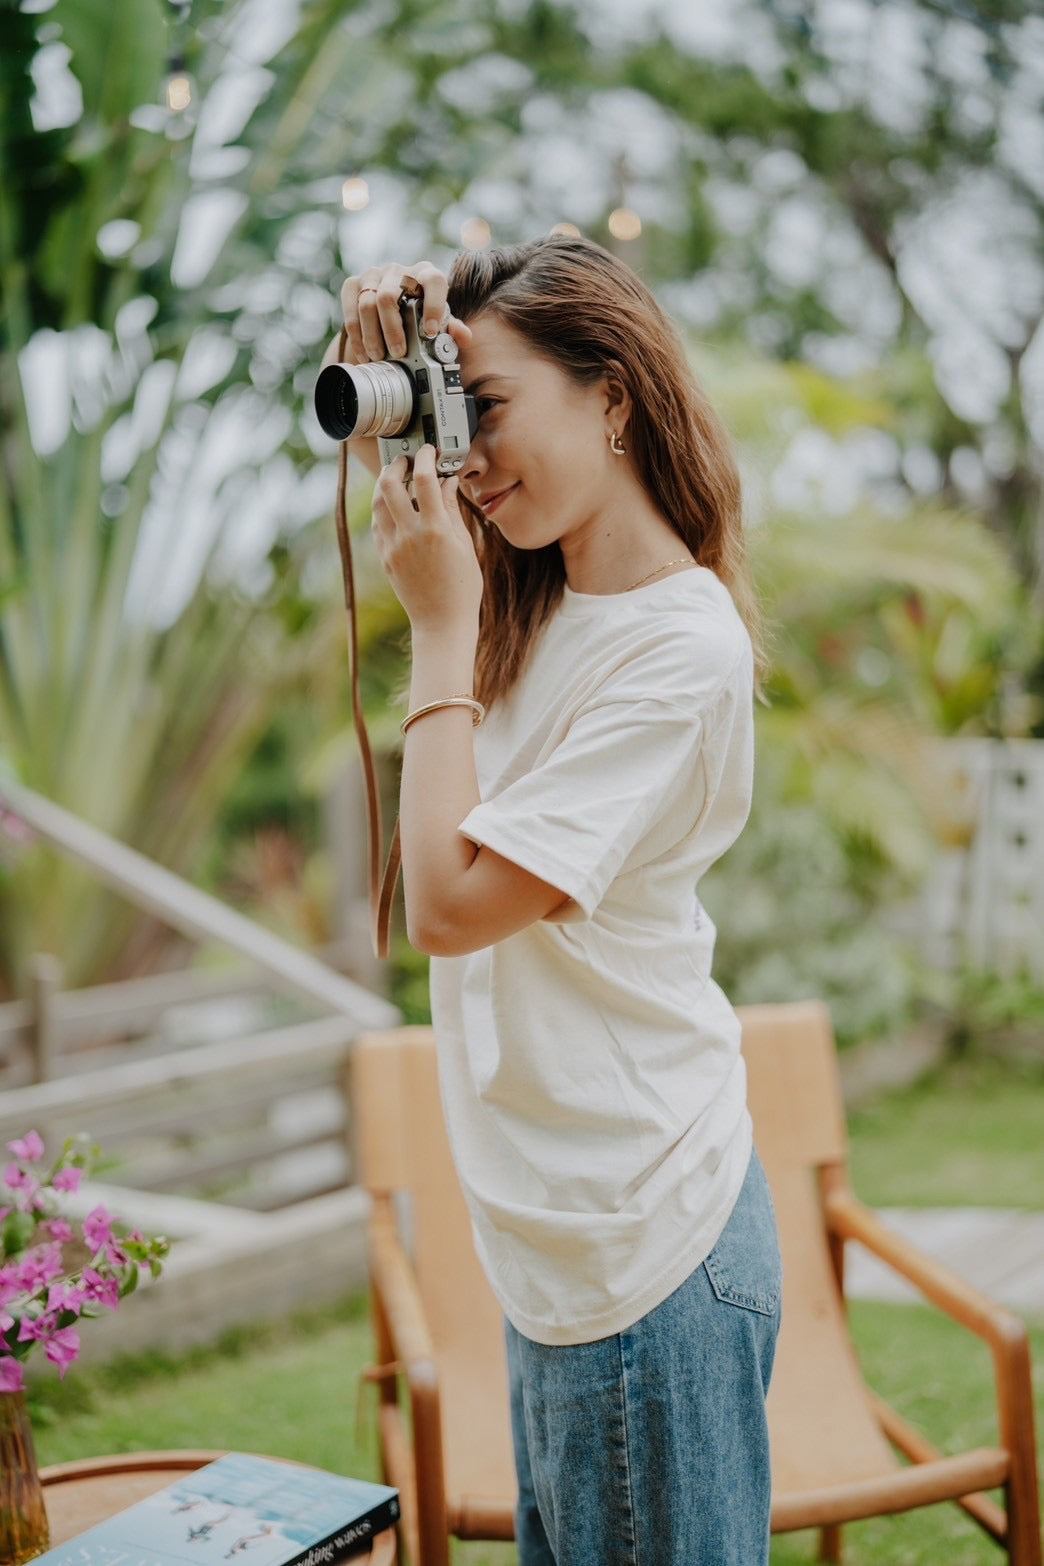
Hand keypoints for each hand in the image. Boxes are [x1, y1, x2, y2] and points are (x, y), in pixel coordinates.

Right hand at [340, 260, 471, 363]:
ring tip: (379, 357)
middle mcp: (399, 271)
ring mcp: (374, 275)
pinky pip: (351, 309)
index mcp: (426, 274)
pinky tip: (364, 352)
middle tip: (398, 354)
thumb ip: (451, 329)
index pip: (433, 281)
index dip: (433, 306)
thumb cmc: (419, 315)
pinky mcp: (353, 283)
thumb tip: (463, 336)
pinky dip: (357, 335)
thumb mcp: (437, 322)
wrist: (389, 309)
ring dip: (373, 336)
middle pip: (389, 296)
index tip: (431, 332)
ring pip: (368, 304)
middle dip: (393, 330)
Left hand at [371, 444, 482, 633]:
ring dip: (385, 484)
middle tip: (407, 461)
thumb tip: (447, 482)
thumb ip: (452, 510)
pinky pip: (377, 523)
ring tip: (398, 479)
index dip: (425, 458)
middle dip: (396, 465)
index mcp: (436, 530)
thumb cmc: (462, 588)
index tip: (429, 451)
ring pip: (378, 502)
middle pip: (389, 484)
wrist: (442, 622)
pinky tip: (396, 506)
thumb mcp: (465, 545)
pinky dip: (384, 508)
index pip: (425, 480)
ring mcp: (393, 547)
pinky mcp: (385, 557)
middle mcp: (410, 536)